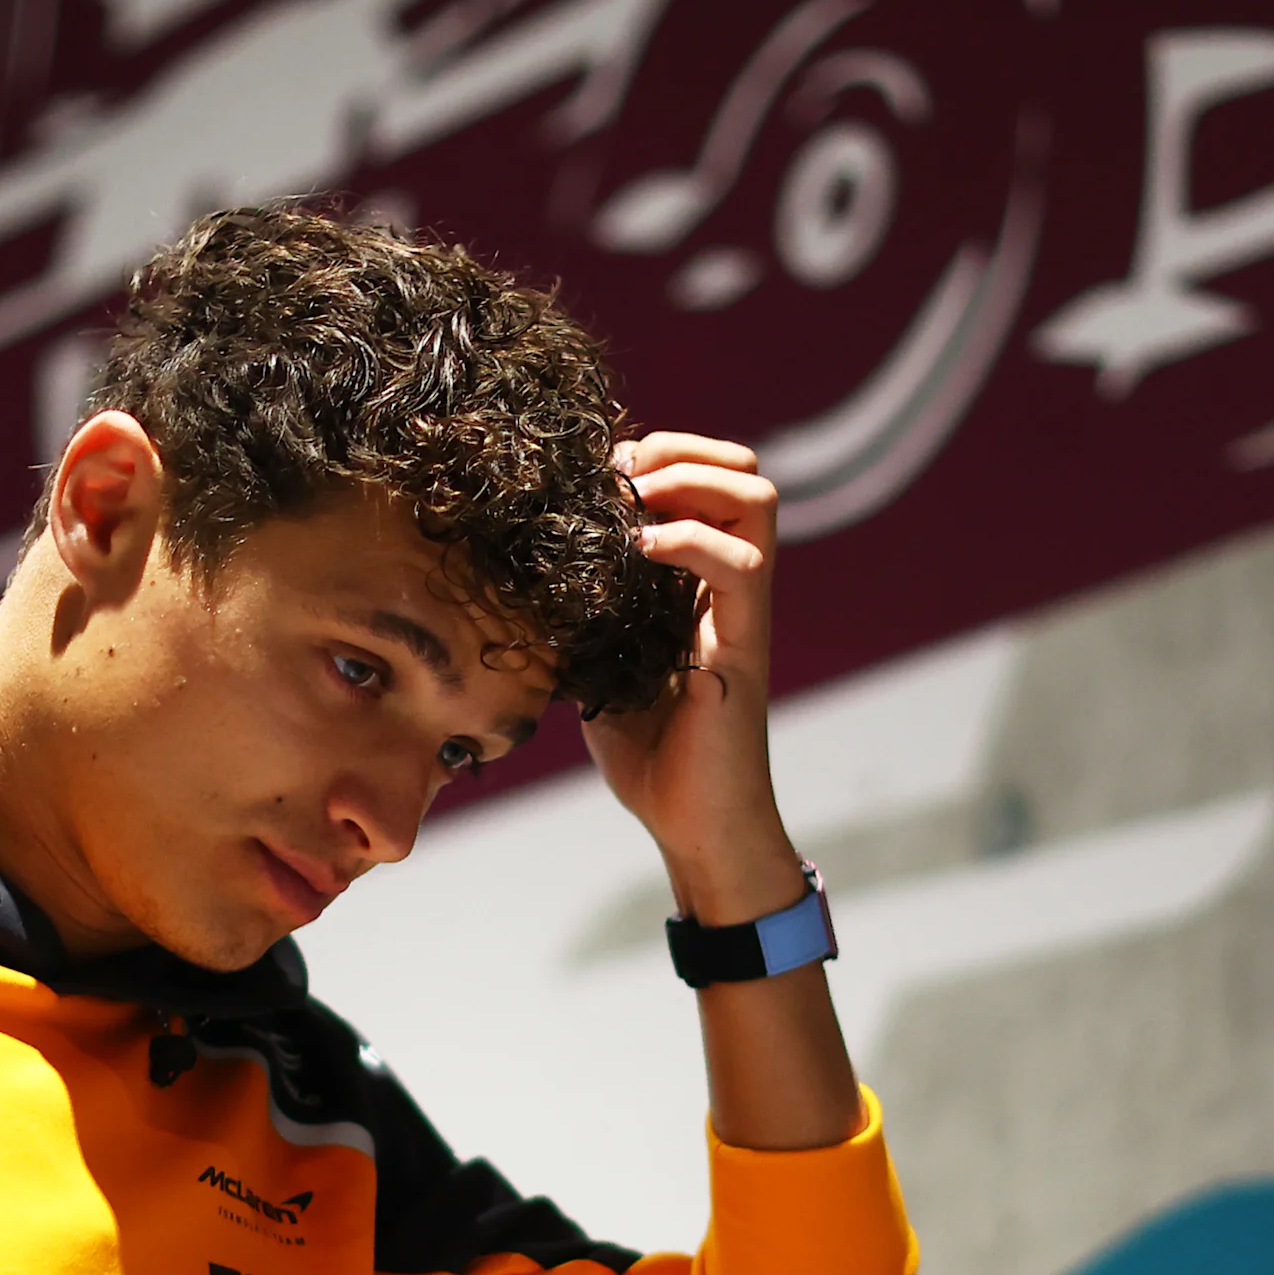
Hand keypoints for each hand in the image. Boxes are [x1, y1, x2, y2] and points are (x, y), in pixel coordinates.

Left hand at [581, 431, 800, 924]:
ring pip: (756, 499)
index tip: (600, 474)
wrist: (694, 824)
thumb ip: (583, 617)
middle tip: (622, 474)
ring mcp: (743, 612)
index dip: (659, 458)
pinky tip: (640, 550)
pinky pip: (738, 565)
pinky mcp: (743, 646)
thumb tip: (517, 581)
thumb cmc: (650, 754)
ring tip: (636, 500)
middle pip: (745, 472)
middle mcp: (731, 586)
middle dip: (680, 450)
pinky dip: (689, 540)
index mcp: (700, 583)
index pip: (707, 482)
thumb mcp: (598, 665)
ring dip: (690, 480)